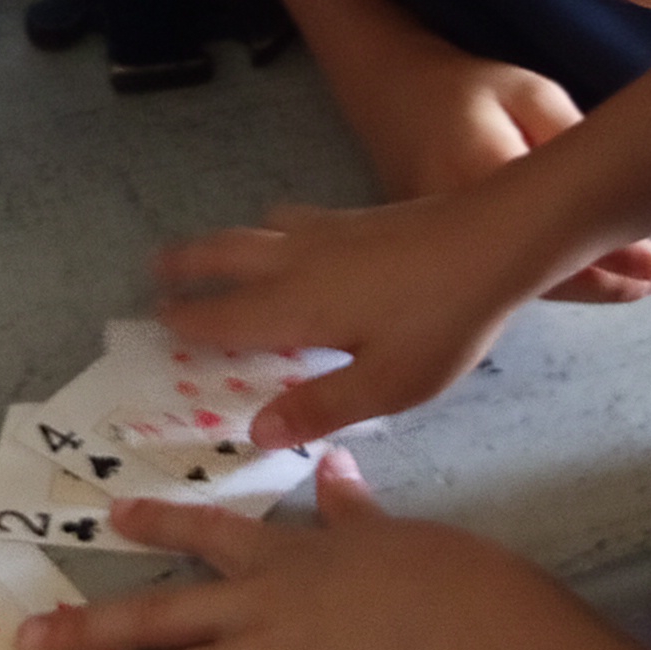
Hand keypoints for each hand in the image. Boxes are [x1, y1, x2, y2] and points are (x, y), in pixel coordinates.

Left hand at [15, 450, 650, 649]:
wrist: (457, 626)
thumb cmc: (435, 576)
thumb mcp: (387, 532)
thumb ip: (351, 508)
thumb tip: (337, 465)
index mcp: (283, 559)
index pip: (205, 535)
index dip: (155, 524)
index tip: (110, 518)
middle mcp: (257, 611)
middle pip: (156, 619)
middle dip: (86, 628)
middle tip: (27, 638)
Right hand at [153, 190, 553, 449]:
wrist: (495, 238)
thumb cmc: (440, 321)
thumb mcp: (386, 383)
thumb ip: (319, 407)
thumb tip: (256, 432)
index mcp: (295, 308)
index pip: (224, 317)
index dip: (187, 322)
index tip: (155, 320)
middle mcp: (299, 262)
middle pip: (227, 256)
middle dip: (188, 264)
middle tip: (156, 268)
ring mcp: (330, 232)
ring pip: (259, 232)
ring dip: (226, 242)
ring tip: (214, 250)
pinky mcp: (360, 217)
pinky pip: (295, 220)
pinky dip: (271, 228)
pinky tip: (292, 233)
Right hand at [235, 0, 650, 305]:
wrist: (391, 91)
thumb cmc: (469, 86)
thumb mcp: (533, 95)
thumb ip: (572, 145)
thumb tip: (619, 204)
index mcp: (478, 176)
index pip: (552, 238)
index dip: (610, 265)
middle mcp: (452, 224)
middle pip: (538, 276)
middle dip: (604, 284)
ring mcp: (438, 245)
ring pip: (518, 283)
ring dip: (579, 285)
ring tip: (636, 283)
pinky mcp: (436, 252)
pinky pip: (498, 274)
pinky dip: (545, 276)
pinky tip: (586, 271)